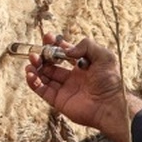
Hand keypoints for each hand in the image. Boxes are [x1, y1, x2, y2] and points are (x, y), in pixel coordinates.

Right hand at [24, 34, 141, 141]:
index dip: (55, 45)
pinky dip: (33, 82)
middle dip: (42, 57)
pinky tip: (31, 74)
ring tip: (32, 61)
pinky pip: (42, 91)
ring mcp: (64, 89)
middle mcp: (72, 77)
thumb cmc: (111, 81)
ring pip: (44, 77)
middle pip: (50, 65)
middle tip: (37, 52)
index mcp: (82, 65)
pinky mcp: (59, 101)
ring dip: (35, 68)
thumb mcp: (104, 56)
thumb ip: (86, 45)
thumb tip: (67, 50)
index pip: (63, 53)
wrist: (111, 104)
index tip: (48, 38)